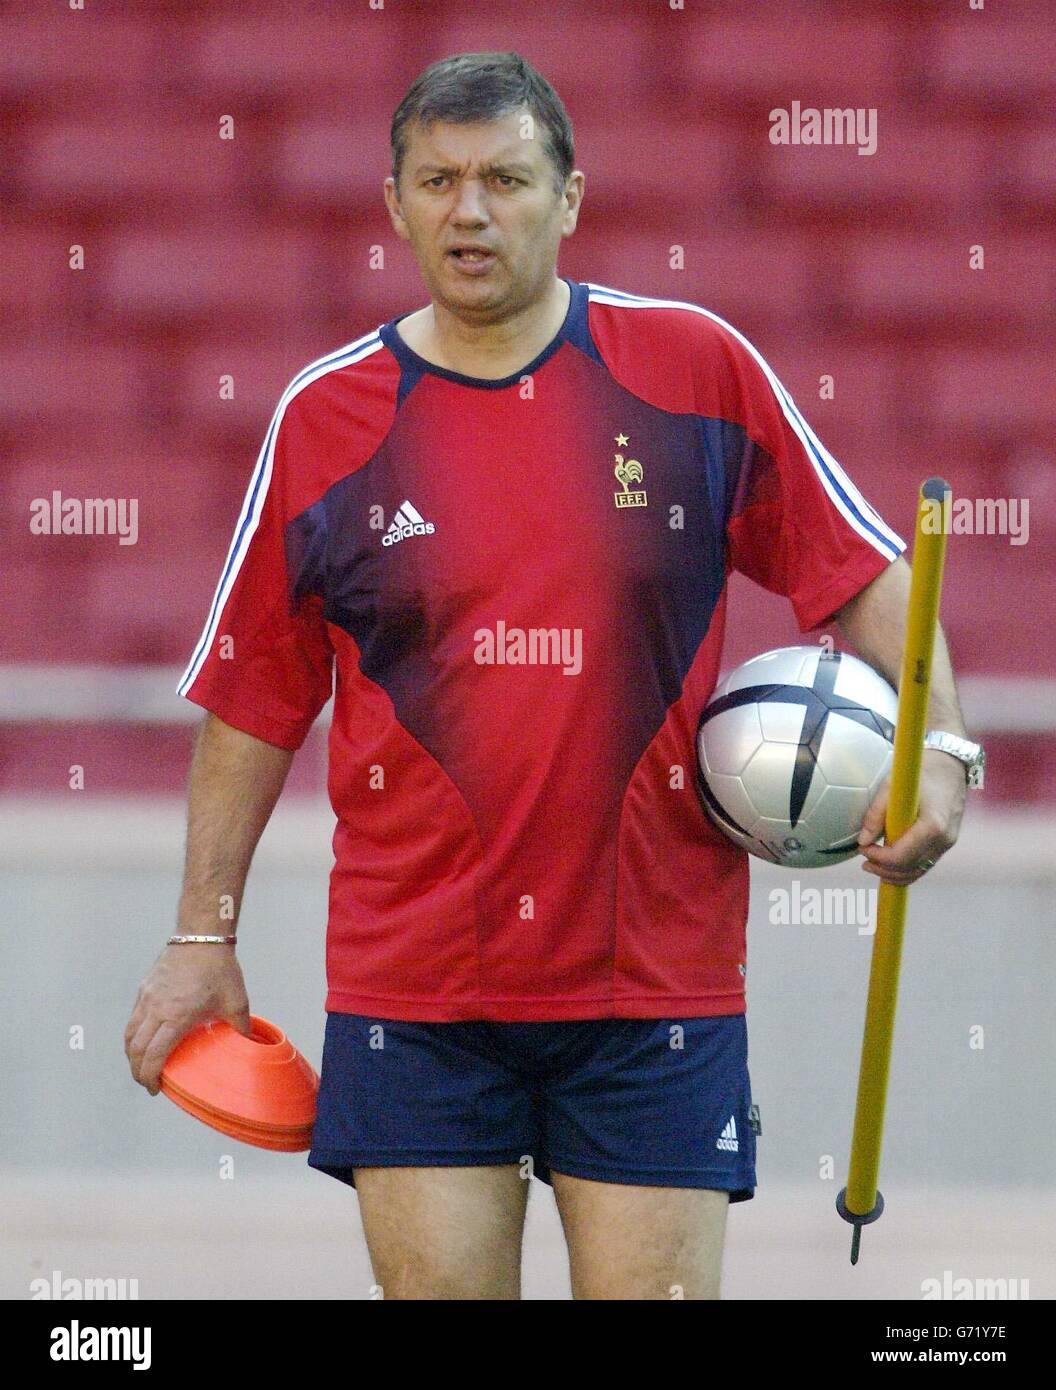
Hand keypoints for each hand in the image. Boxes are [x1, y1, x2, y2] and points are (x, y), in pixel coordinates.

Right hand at [124, 943, 250, 1094]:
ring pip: (129, 1034)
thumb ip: (241, 1028)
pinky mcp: (144, 988)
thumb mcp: (236, 1001)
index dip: (150, 1077)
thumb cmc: (219, 968)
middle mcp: (156, 1009)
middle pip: (135, 1049)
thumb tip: (248, 1045)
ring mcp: (147, 997)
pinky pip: (133, 1018)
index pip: (153, 1055)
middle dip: (138, 1071)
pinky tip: (144, 1039)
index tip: (156, 1089)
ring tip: (142, 1064)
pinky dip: (134, 1034)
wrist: (201, 936)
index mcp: (177, 1016)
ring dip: (132, 1054)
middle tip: (148, 1082)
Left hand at [856, 749, 966, 884]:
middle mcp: (944, 839)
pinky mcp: (947, 843)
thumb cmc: (920, 772)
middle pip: (910, 868)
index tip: (863, 848)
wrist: (951, 765)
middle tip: (864, 861)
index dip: (879, 857)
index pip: (901, 856)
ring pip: (919, 871)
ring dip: (895, 874)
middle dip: (884, 869)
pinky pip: (926, 863)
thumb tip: (862, 840)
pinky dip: (908, 868)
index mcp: (933, 825)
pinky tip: (890, 864)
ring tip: (873, 866)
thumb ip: (876, 814)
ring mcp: (948, 843)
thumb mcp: (892, 786)